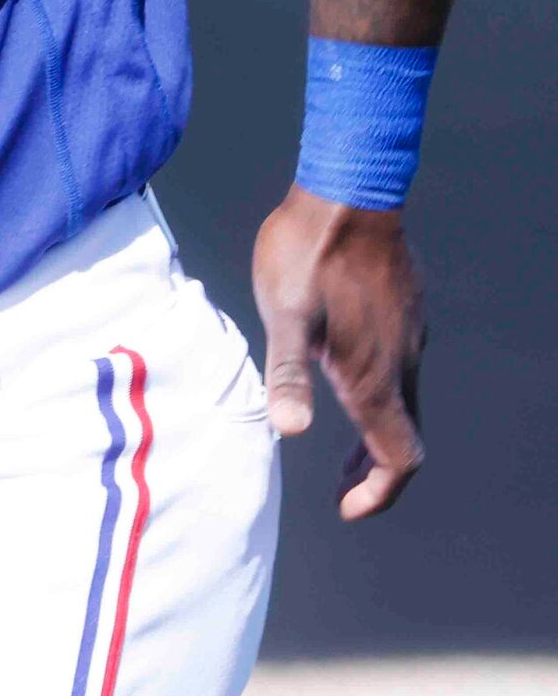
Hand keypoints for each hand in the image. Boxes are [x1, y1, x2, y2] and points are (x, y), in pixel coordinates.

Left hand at [252, 184, 424, 518]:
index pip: (400, 457)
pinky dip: (380, 392)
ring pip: (404, 401)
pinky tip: (346, 373)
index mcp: (374, 375)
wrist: (348, 190)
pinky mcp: (406, 310)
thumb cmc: (308, 253)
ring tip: (345, 442)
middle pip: (404, 435)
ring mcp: (410, 334)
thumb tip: (290, 429)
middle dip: (375, 469)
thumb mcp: (284, 314)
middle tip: (344, 485)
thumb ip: (289, 373)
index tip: (348, 505)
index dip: (378, 492)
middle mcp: (403, 362)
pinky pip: (401, 367)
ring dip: (378, 430)